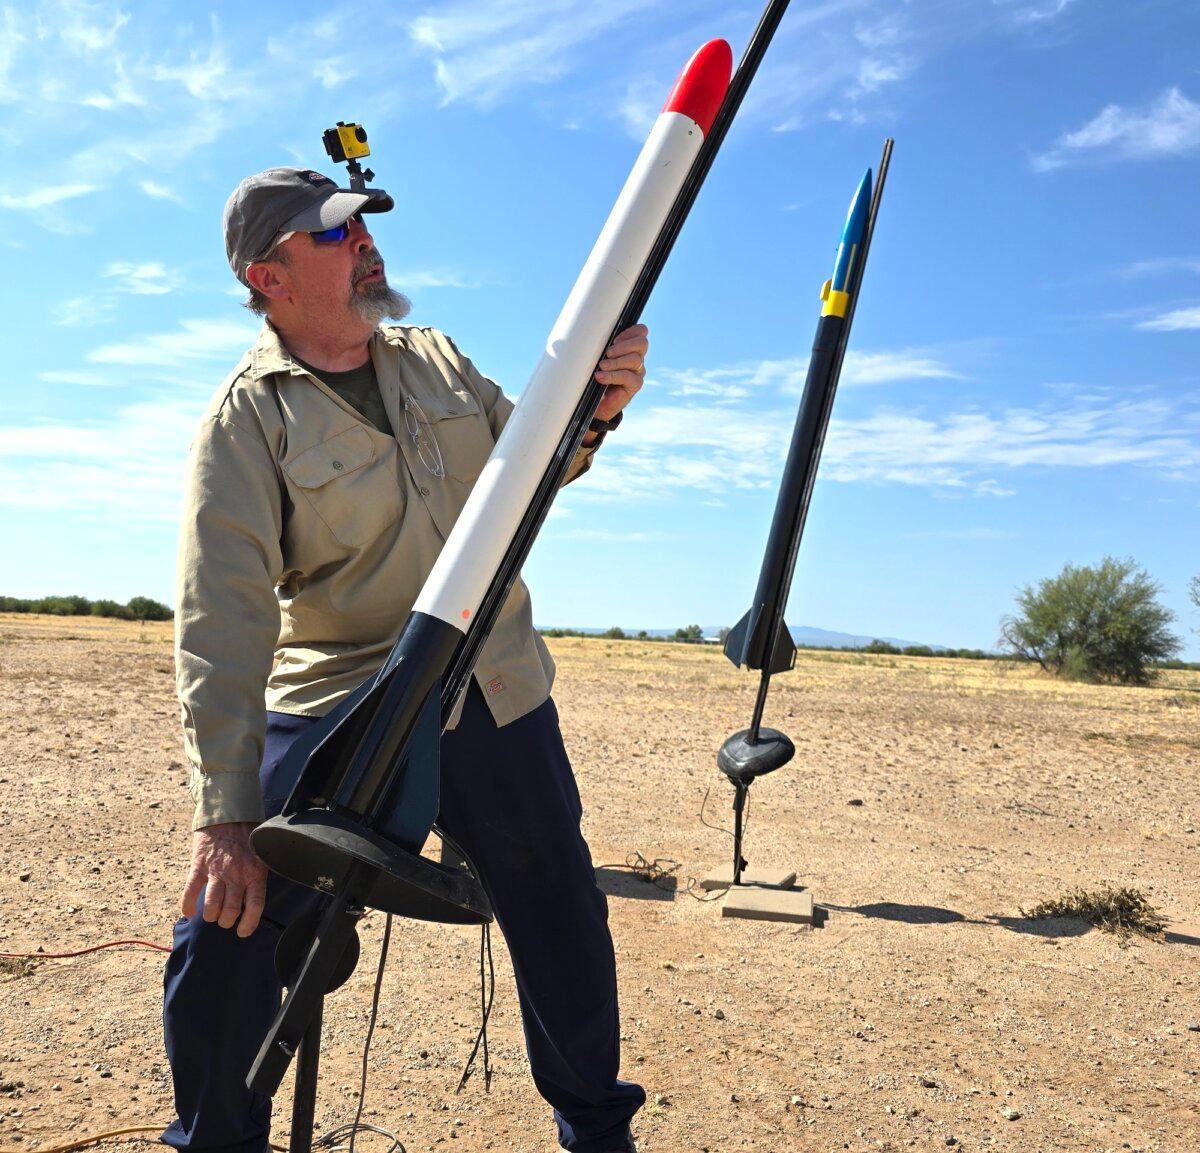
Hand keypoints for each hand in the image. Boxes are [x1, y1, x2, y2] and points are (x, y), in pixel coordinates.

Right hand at [181, 822, 268, 937]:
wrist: (227, 812)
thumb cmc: (247, 834)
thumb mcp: (261, 854)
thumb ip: (256, 874)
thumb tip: (252, 897)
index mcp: (255, 872)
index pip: (255, 905)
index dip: (249, 924)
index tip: (242, 932)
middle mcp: (236, 874)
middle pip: (231, 910)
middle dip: (226, 921)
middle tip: (225, 920)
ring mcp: (216, 871)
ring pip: (211, 905)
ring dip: (210, 915)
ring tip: (211, 914)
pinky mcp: (199, 866)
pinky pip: (190, 892)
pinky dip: (187, 906)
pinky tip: (188, 912)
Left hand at [585, 324, 648, 444]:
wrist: (596, 401)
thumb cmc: (594, 377)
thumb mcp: (593, 358)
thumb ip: (591, 347)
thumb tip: (562, 341)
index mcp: (629, 347)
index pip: (640, 332)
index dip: (630, 332)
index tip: (613, 339)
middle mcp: (636, 358)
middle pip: (642, 344)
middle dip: (624, 346)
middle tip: (608, 352)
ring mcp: (637, 371)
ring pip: (635, 360)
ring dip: (616, 362)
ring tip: (601, 366)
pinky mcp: (634, 385)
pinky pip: (628, 377)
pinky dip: (613, 376)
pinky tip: (600, 377)